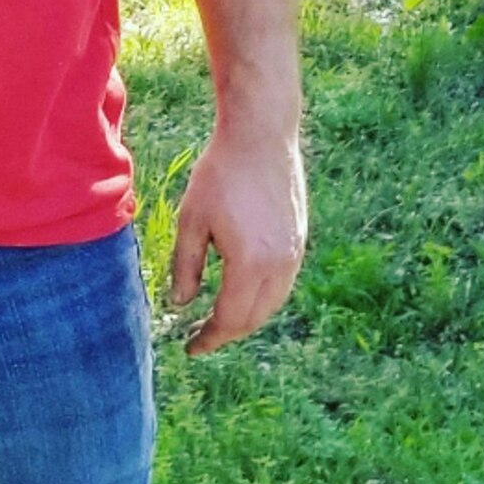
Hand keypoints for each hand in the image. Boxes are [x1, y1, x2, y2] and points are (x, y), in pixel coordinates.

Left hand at [169, 120, 306, 354]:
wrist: (262, 135)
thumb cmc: (220, 174)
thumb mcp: (192, 219)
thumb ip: (185, 266)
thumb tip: (183, 304)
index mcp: (250, 264)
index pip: (229, 319)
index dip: (209, 338)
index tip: (190, 348)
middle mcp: (280, 264)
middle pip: (254, 318)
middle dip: (227, 332)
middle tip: (201, 336)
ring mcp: (295, 252)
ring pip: (272, 303)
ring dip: (247, 317)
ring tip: (220, 318)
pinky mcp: (300, 238)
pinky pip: (282, 283)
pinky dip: (262, 296)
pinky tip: (242, 289)